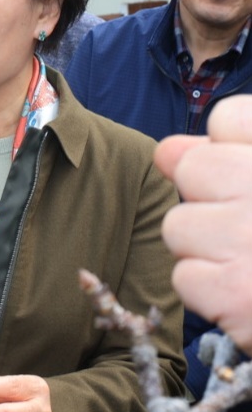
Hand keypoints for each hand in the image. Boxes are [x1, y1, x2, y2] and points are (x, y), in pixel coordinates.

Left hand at [155, 95, 251, 353]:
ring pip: (179, 225)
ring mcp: (249, 239)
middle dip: (212, 199)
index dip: (233, 150)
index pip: (227, 118)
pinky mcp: (233, 293)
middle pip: (193, 169)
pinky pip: (185, 276)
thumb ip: (236, 153)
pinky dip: (213, 292)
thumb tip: (167, 151)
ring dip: (207, 248)